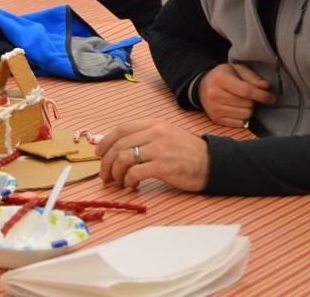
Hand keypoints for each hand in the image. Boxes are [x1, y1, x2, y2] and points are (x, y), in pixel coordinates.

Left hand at [95, 119, 209, 191]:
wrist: (212, 164)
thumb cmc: (187, 152)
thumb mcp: (166, 135)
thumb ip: (144, 137)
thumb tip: (117, 147)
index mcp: (153, 124)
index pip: (121, 129)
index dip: (105, 141)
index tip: (98, 153)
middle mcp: (155, 133)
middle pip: (119, 145)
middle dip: (106, 162)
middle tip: (105, 175)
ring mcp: (159, 149)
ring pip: (123, 159)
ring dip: (116, 173)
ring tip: (118, 181)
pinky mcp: (163, 167)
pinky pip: (135, 173)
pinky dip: (128, 180)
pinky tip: (131, 185)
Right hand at [198, 63, 274, 126]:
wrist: (203, 86)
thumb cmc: (224, 76)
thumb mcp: (237, 70)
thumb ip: (252, 77)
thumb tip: (265, 87)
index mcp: (220, 79)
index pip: (246, 91)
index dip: (262, 95)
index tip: (271, 98)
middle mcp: (214, 94)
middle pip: (247, 104)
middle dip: (254, 101)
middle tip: (250, 97)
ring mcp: (213, 108)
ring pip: (245, 115)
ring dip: (249, 109)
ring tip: (243, 103)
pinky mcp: (215, 119)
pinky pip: (240, 123)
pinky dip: (243, 117)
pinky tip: (238, 109)